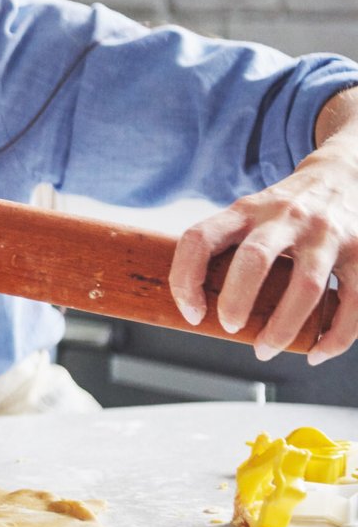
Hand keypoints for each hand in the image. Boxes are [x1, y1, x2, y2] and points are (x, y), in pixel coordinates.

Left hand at [170, 142, 357, 364]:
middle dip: (237, 301)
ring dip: (283, 328)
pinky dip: (334, 336)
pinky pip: (352, 303)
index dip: (185, 278)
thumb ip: (226, 245)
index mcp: (246, 210)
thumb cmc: (286, 208)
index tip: (192, 311)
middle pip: (254, 260)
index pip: (200, 239)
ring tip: (265, 348)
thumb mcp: (249, 211)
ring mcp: (327, 235)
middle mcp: (285, 218)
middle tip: (230, 327)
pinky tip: (315, 352)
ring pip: (305, 287)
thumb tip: (195, 304)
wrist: (344, 174)